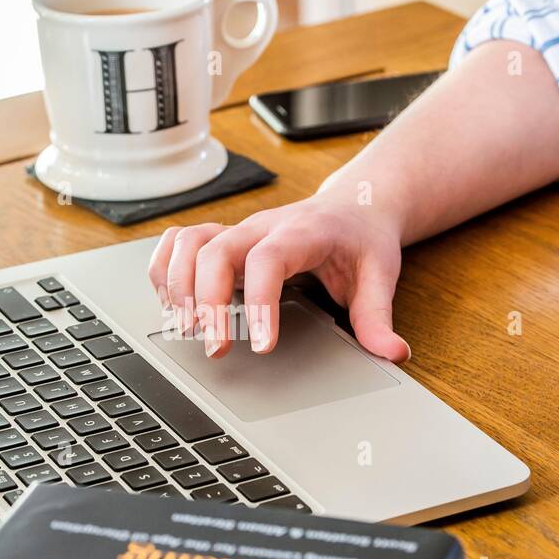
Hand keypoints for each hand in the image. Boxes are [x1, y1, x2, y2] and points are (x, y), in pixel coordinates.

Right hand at [147, 198, 411, 361]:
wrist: (354, 205)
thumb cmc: (362, 238)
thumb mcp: (381, 274)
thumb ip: (379, 316)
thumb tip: (393, 353)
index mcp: (302, 231)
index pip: (268, 259)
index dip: (259, 301)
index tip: (262, 345)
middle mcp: (262, 226)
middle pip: (216, 250)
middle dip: (207, 300)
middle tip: (215, 347)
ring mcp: (238, 230)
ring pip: (189, 242)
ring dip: (178, 285)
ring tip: (186, 329)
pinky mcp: (223, 238)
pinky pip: (178, 242)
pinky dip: (165, 270)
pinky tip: (172, 303)